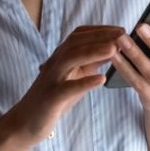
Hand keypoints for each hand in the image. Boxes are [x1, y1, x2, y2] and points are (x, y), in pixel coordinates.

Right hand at [9, 25, 122, 141]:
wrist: (26, 121)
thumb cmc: (55, 98)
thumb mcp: (74, 76)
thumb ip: (90, 63)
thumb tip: (112, 48)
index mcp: (61, 57)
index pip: (79, 35)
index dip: (100, 30)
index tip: (121, 29)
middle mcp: (55, 63)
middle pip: (76, 42)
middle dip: (100, 36)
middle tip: (122, 35)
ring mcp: (52, 79)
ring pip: (71, 58)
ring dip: (93, 52)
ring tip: (114, 49)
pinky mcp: (51, 98)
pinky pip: (67, 88)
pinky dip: (84, 82)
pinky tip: (101, 79)